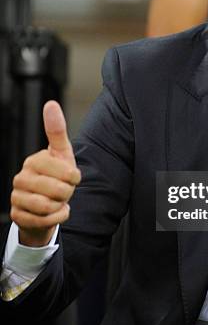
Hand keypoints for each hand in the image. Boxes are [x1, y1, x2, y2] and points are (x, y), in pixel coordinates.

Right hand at [10, 101, 80, 246]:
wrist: (46, 206)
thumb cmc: (57, 177)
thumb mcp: (62, 154)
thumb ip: (57, 130)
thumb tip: (50, 104)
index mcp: (33, 161)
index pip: (62, 170)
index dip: (73, 176)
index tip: (73, 177)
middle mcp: (21, 178)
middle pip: (57, 190)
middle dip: (67, 193)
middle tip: (64, 191)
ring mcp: (17, 197)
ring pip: (49, 206)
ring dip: (60, 206)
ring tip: (57, 201)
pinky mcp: (18, 216)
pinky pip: (46, 221)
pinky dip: (56, 218)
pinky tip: (53, 212)